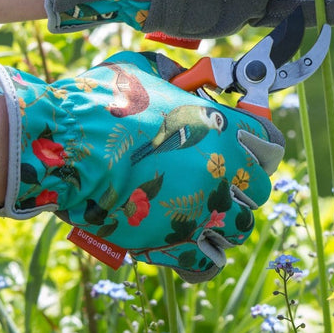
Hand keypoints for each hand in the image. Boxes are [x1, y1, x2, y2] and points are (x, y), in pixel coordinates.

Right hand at [0, 51, 284, 281]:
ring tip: (204, 212)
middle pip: (258, 188)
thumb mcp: (144, 71)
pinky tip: (190, 242)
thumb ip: (175, 75)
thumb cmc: (100, 102)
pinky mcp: (174, 241)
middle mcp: (218, 168)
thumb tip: (184, 77)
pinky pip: (209, 261)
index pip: (269, 144)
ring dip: (226, 220)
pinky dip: (204, 255)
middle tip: (220, 181)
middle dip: (243, 186)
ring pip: (239, 227)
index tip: (248, 150)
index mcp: (218, 126)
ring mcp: (200, 207)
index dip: (260, 148)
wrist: (63, 145)